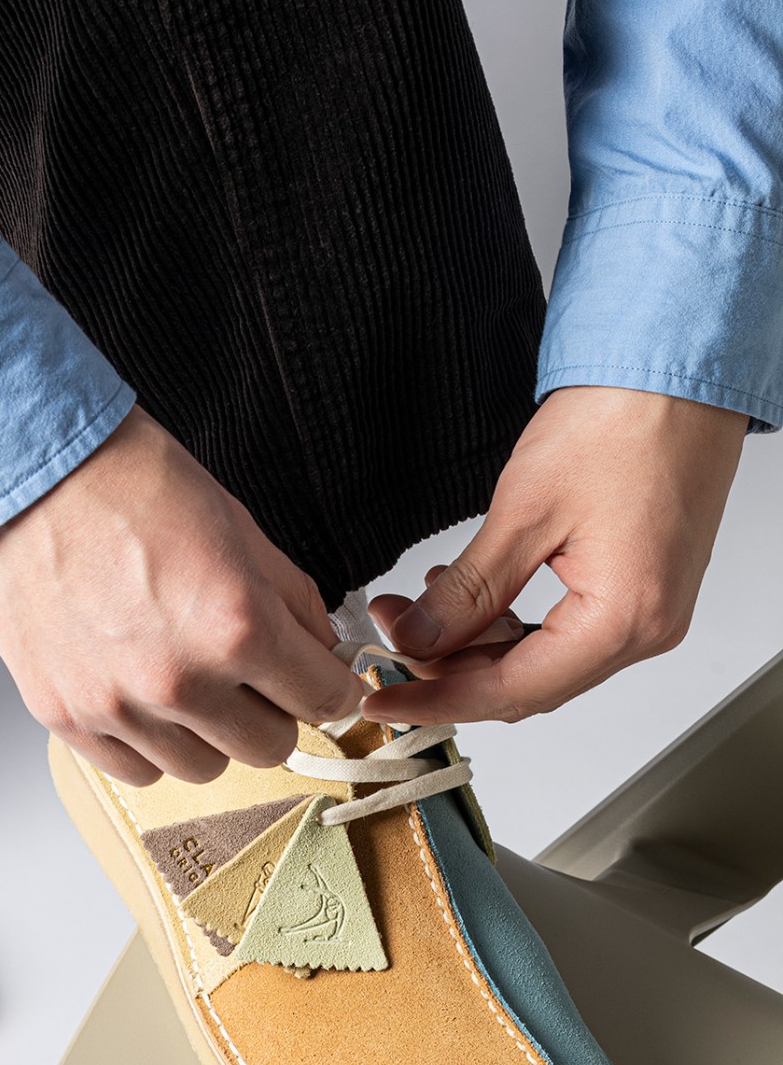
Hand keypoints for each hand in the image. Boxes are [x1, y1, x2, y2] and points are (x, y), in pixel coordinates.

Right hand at [0, 406, 364, 783]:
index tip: (319, 679)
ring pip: (204, 768)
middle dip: (272, 710)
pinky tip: (143, 698)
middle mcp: (179, 681)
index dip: (329, 684)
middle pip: (270, 747)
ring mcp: (118, 707)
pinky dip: (150, 744)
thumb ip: (291, 600)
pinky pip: (137, 770)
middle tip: (251, 675)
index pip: (323, 699)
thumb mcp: (238, 526)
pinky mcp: (66, 717)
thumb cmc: (125, 483)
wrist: (25, 473)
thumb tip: (321, 648)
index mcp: (236, 627)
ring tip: (187, 681)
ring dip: (209, 733)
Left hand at [363, 387, 747, 726]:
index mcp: (624, 619)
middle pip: (525, 686)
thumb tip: (418, 638)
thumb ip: (466, 592)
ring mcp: (650, 611)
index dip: (436, 699)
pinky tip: (470, 597)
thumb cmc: (627, 419)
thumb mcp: (524, 511)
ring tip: (419, 608)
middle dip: (448, 670)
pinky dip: (509, 624)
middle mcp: (647, 629)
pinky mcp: (642, 588)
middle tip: (390, 635)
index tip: (383, 700)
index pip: (509, 691)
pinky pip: (565, 633)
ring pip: (541, 663)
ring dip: (475, 646)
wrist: (681, 365)